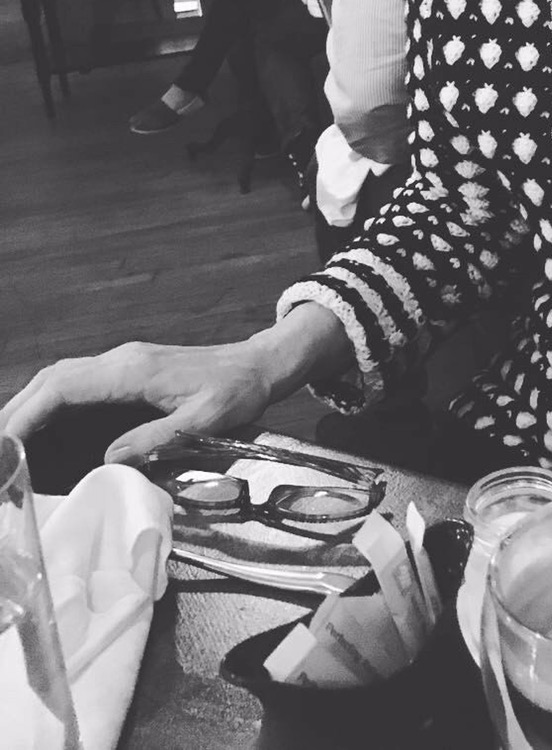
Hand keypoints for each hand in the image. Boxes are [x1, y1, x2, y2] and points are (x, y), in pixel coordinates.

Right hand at [0, 303, 350, 463]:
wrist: (259, 366)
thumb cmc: (236, 391)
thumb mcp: (205, 420)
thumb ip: (158, 437)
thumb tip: (109, 458)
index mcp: (133, 370)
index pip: (64, 385)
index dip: (28, 413)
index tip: (6, 442)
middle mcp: (121, 361)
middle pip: (52, 378)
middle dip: (16, 410)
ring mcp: (123, 363)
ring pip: (61, 377)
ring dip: (29, 405)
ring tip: (7, 440)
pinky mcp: (128, 371)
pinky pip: (77, 382)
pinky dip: (50, 401)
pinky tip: (40, 425)